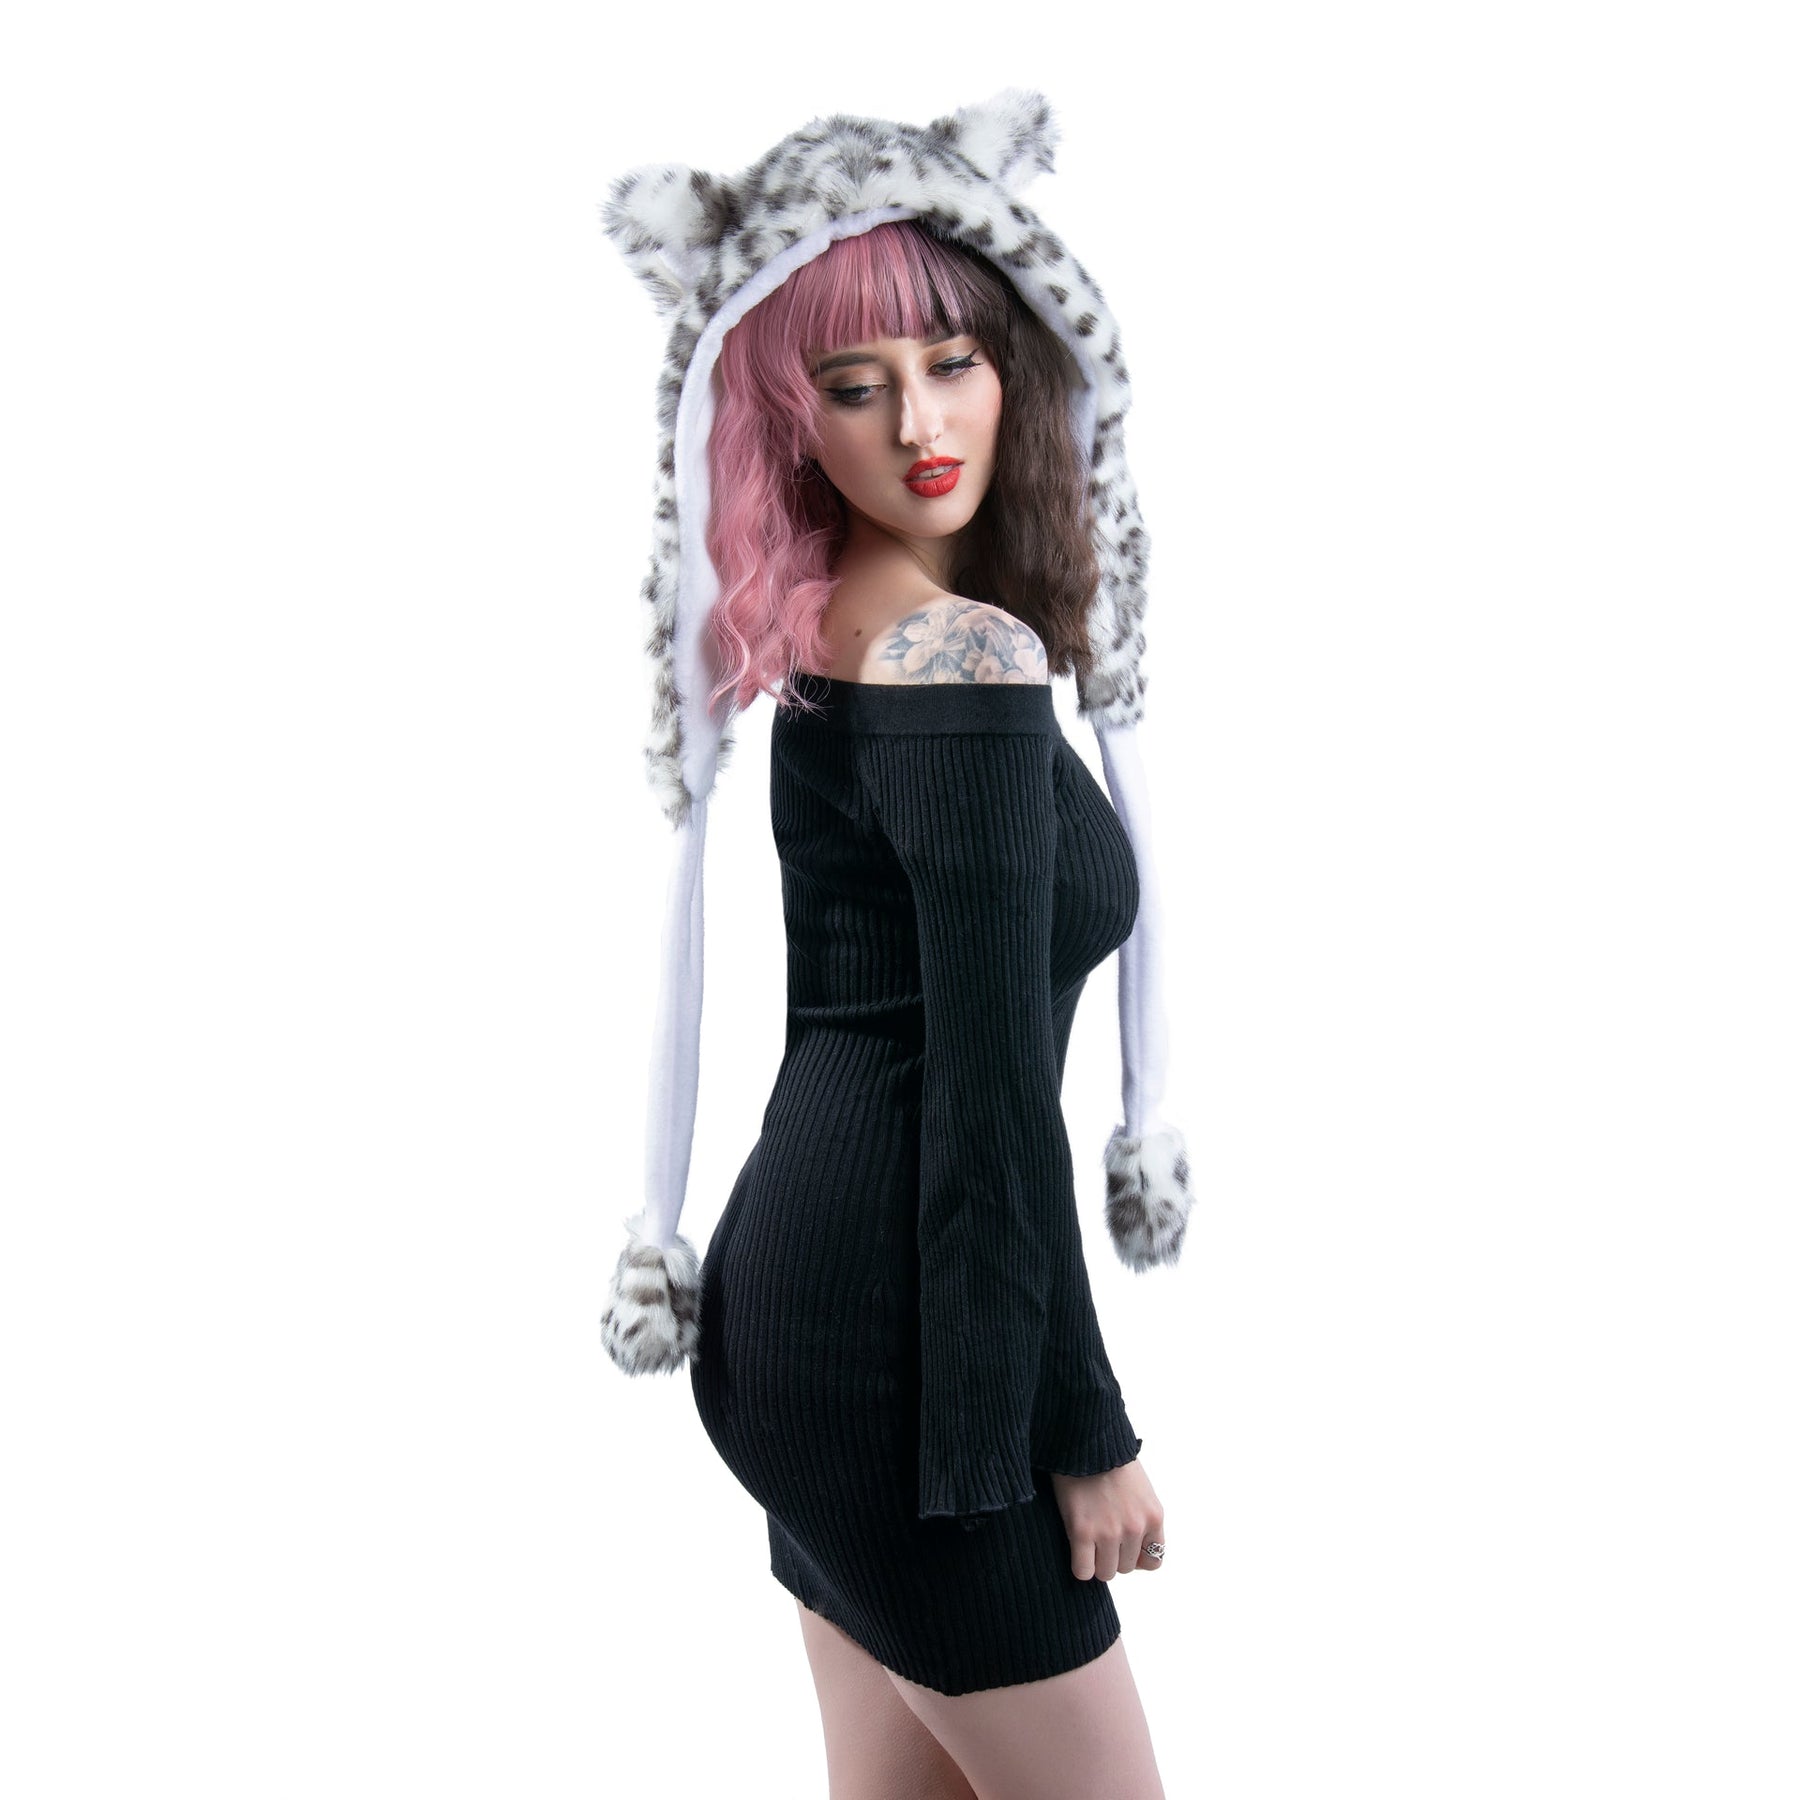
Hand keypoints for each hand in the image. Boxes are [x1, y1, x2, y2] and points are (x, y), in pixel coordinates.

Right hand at [1047, 1459, 1165, 1581]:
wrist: (1085, 1440)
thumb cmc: (1111, 1462)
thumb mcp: (1142, 1490)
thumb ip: (1145, 1521)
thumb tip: (1142, 1559)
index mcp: (1154, 1516)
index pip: (1154, 1560)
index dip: (1136, 1556)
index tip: (1123, 1545)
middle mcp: (1135, 1528)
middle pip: (1126, 1567)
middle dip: (1113, 1555)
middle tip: (1100, 1534)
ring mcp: (1109, 1532)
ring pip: (1105, 1573)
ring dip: (1096, 1561)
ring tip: (1087, 1539)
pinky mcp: (1082, 1531)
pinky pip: (1083, 1571)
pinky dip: (1079, 1565)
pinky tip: (1076, 1547)